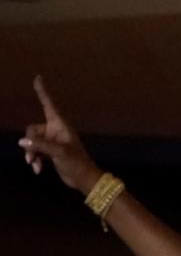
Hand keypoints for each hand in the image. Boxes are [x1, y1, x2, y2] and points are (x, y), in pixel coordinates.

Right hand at [18, 76, 102, 194]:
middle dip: (30, 143)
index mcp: (61, 124)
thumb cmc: (76, 162)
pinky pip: (35, 150)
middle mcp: (56, 130)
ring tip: (35, 166)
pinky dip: (35, 159)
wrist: (83, 178)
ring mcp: (52, 140)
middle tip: (31, 158)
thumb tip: (22, 141)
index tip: (38, 77)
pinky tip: (38, 170)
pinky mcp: (50, 151)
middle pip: (33, 130)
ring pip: (32, 142)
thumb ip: (40, 146)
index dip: (43, 91)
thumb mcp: (59, 153)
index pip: (49, 104)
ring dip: (31, 153)